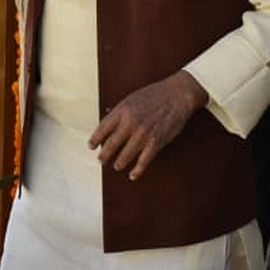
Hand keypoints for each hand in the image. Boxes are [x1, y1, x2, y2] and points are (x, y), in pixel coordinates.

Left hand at [87, 71, 207, 180]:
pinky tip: (133, 174)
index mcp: (122, 110)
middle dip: (104, 155)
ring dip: (119, 163)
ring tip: (116, 166)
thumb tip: (106, 118)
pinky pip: (144, 160)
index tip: (91, 146)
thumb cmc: (154, 94)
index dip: (95, 139)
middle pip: (111, 144)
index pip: (103, 128)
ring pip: (126, 155)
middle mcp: (130, 123)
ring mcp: (143, 134)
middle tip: (101, 160)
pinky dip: (137, 170)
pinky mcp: (156, 142)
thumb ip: (119, 111)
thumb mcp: (131, 98)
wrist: (177, 95)